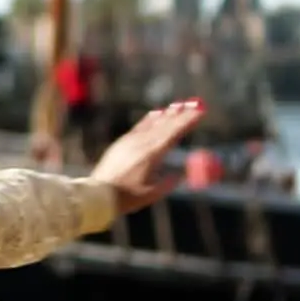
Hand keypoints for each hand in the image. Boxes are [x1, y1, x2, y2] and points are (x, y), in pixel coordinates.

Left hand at [89, 99, 204, 213]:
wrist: (99, 193)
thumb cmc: (127, 197)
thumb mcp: (153, 193)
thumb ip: (168, 183)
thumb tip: (179, 175)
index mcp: (152, 155)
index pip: (174, 133)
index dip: (188, 121)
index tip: (201, 113)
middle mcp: (141, 143)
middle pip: (165, 125)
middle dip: (182, 114)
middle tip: (196, 103)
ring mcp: (130, 141)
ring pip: (153, 123)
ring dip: (168, 114)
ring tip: (180, 105)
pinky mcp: (122, 142)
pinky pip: (140, 126)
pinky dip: (150, 119)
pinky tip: (157, 113)